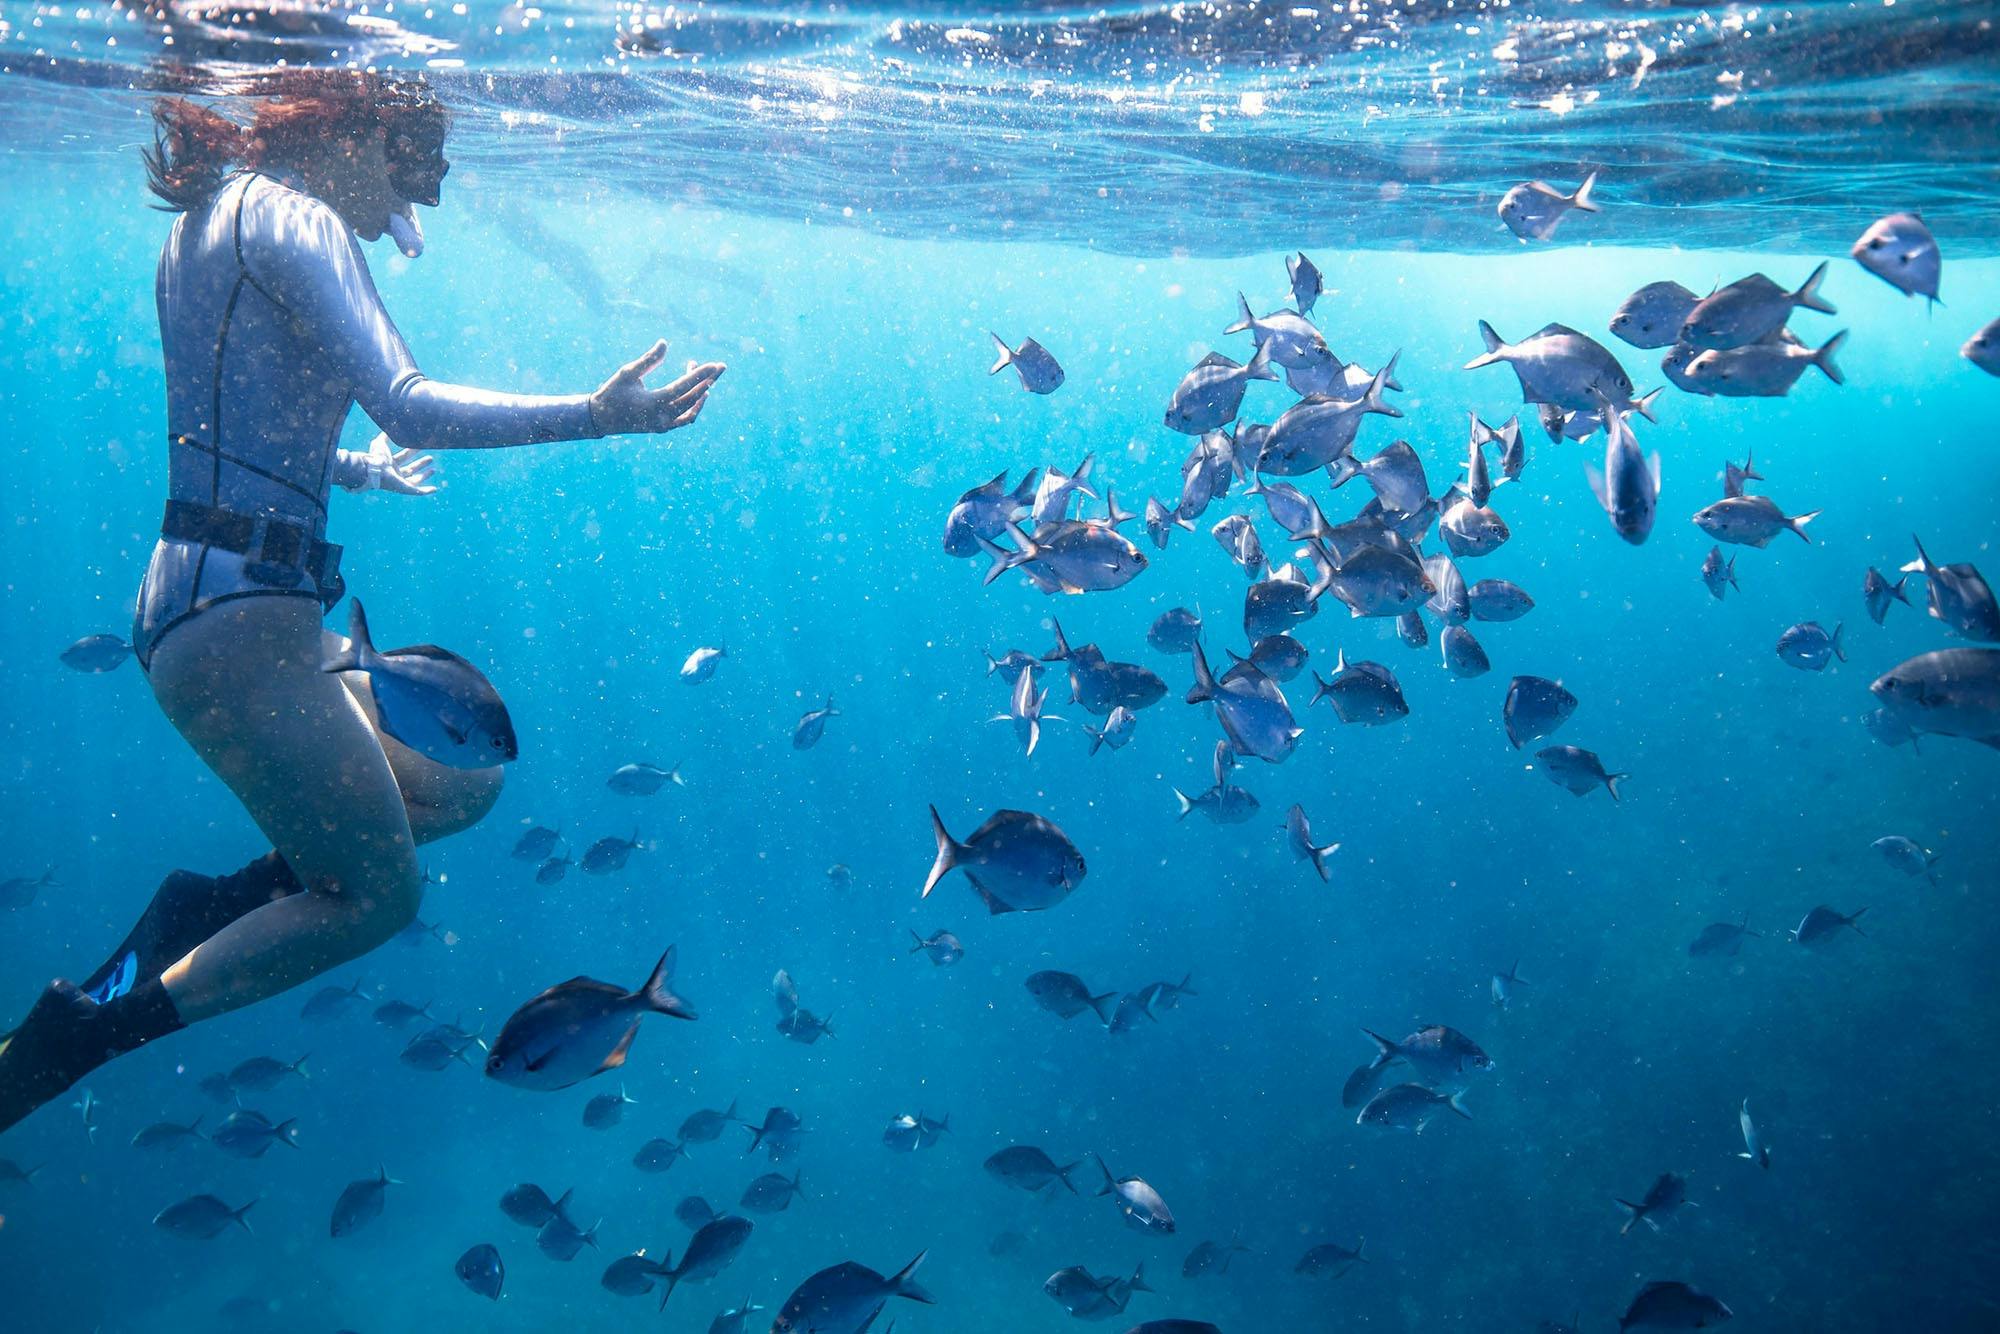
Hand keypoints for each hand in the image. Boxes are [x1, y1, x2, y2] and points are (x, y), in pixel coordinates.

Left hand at [363, 433, 438, 495]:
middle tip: (430, 458)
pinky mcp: (405, 489)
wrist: (374, 469)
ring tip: (433, 470)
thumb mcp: (380, 443)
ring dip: (424, 476)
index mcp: (389, 463)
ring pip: (415, 480)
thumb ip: (385, 436)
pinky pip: (417, 491)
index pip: (403, 458)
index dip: (412, 453)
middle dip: (420, 464)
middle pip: (410, 469)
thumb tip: (389, 427)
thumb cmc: (376, 457)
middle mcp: (395, 474)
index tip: (420, 447)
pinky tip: (434, 489)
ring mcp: (400, 482)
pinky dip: (426, 491)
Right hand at [589, 341, 724, 436]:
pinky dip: (695, 407)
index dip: (700, 376)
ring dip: (702, 392)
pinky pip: (686, 419)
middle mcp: (661, 417)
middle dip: (709, 380)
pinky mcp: (663, 429)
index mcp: (652, 402)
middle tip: (722, 366)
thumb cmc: (612, 392)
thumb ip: (648, 360)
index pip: (682, 388)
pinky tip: (701, 393)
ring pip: (692, 410)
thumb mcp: (627, 373)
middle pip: (693, 398)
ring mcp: (664, 425)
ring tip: (708, 375)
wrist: (602, 419)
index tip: (714, 364)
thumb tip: (665, 343)